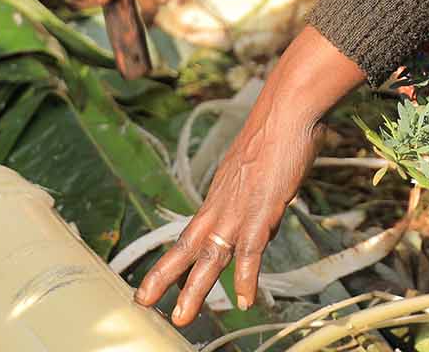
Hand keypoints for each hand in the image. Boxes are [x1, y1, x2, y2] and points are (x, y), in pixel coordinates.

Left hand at [135, 28, 364, 323]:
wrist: (286, 110)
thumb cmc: (277, 133)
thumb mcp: (258, 172)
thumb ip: (256, 199)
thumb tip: (263, 222)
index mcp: (218, 195)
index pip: (191, 234)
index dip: (174, 259)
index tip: (157, 278)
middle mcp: (221, 204)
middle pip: (187, 247)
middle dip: (164, 277)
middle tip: (142, 302)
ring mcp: (238, 209)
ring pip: (210, 256)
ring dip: (195, 289)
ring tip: (182, 317)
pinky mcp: (261, 211)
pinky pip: (250, 251)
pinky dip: (246, 277)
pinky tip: (244, 299)